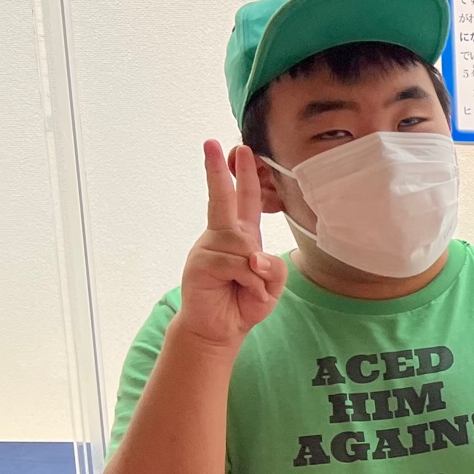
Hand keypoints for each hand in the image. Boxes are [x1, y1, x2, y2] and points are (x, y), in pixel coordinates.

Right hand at [174, 140, 286, 350]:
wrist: (219, 330)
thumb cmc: (244, 302)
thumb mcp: (271, 284)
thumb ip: (273, 267)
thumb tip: (253, 255)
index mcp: (240, 237)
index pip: (243, 201)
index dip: (243, 176)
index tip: (238, 149)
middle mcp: (222, 237)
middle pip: (222, 199)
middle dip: (218, 170)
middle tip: (213, 142)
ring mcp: (208, 248)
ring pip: (244, 245)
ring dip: (257, 273)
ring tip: (250, 290)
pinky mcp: (200, 264)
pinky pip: (237, 264)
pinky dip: (248, 281)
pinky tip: (241, 292)